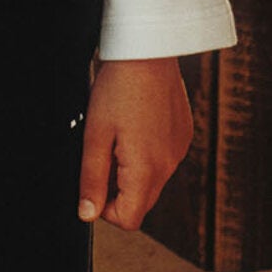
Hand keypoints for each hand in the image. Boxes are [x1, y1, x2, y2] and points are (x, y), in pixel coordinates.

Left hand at [78, 57, 192, 229]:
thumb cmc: (119, 88)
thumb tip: (88, 213)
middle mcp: (169, 165)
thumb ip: (91, 179)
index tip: (94, 184)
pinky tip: (136, 125)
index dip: (105, 210)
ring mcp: (179, 150)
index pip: (129, 219)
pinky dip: (147, 154)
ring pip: (152, 181)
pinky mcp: (183, 136)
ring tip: (119, 135)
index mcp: (146, 170)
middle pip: (142, 202)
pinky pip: (163, 160)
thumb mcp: (95, 135)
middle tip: (103, 155)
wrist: (148, 52)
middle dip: (118, 190)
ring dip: (132, 171)